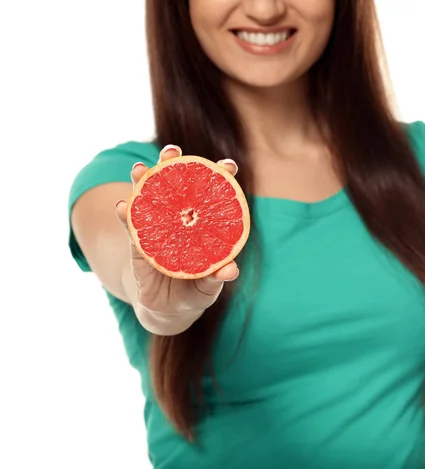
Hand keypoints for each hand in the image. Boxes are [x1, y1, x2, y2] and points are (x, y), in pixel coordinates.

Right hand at [115, 144, 239, 329]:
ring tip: (140, 169)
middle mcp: (178, 218)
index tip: (228, 165)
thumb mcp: (209, 285)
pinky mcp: (138, 243)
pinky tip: (122, 205)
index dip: (220, 175)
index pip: (212, 193)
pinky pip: (131, 226)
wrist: (169, 309)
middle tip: (172, 151)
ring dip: (143, 181)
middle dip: (173, 164)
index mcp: (203, 223)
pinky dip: (126, 214)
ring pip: (149, 198)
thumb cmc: (196, 289)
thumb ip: (218, 276)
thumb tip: (230, 270)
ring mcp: (157, 227)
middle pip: (176, 185)